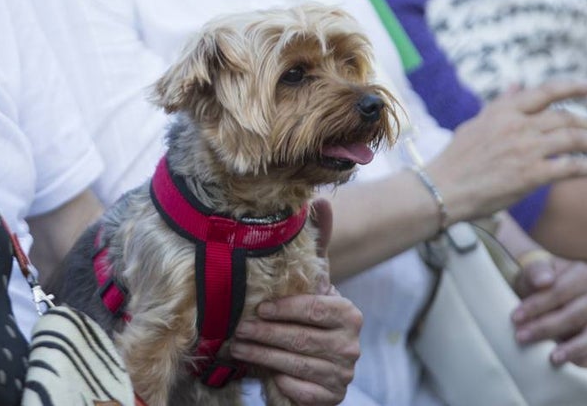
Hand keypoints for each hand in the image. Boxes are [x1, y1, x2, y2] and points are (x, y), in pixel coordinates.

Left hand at [230, 200, 361, 404]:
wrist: (312, 367)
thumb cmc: (305, 318)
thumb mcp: (310, 283)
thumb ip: (315, 246)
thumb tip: (319, 200)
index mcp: (348, 313)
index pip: (313, 309)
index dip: (284, 309)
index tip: (257, 307)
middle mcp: (351, 345)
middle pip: (300, 338)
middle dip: (263, 334)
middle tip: (236, 329)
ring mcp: (342, 374)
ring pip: (293, 363)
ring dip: (260, 356)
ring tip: (235, 347)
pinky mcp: (329, 398)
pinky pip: (298, 389)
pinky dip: (278, 382)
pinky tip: (259, 373)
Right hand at [429, 80, 586, 222]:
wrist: (443, 188)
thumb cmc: (457, 159)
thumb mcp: (476, 124)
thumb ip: (500, 105)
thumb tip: (517, 84)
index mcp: (502, 112)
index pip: (544, 92)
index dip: (570, 86)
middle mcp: (517, 127)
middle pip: (565, 118)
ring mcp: (526, 150)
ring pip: (573, 139)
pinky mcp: (532, 175)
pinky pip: (572, 167)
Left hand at [512, 252, 586, 367]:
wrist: (546, 289)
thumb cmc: (538, 281)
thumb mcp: (533, 270)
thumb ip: (537, 271)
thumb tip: (545, 280)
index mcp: (584, 275)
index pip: (559, 292)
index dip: (536, 306)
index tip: (514, 317)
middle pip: (573, 316)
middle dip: (545, 328)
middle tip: (520, 337)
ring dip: (571, 349)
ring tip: (552, 358)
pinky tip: (571, 366)